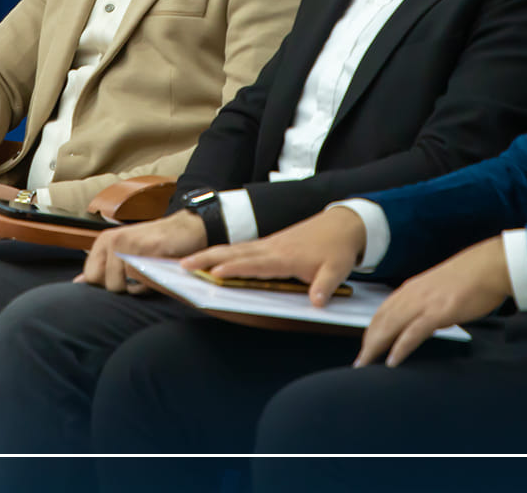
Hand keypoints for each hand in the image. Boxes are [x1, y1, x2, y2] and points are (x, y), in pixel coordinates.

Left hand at [81, 211, 208, 292]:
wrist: (186, 229)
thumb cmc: (154, 245)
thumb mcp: (123, 252)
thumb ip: (102, 267)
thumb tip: (78, 283)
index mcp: (104, 241)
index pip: (91, 278)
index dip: (108, 284)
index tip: (125, 276)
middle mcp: (113, 240)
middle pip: (108, 285)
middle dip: (125, 287)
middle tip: (140, 273)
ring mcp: (129, 244)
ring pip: (123, 285)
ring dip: (139, 286)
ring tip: (150, 271)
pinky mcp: (147, 249)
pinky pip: (141, 280)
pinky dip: (150, 284)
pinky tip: (157, 270)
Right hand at [180, 206, 365, 306]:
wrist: (343, 224)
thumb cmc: (338, 249)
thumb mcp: (337, 270)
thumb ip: (325, 287)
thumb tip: (316, 303)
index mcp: (284, 256)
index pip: (255, 264)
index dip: (234, 270)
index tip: (214, 275)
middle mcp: (271, 248)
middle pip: (234, 253)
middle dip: (208, 259)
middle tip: (183, 265)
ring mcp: (269, 244)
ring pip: (234, 249)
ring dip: (210, 254)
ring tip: (188, 261)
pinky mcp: (270, 244)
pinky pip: (242, 249)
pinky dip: (224, 253)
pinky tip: (214, 258)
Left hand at [355, 235, 511, 367]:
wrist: (490, 266)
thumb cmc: (471, 277)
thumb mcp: (440, 289)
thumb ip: (427, 302)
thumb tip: (423, 320)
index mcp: (412, 288)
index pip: (383, 311)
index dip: (371, 330)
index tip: (365, 346)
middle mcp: (412, 294)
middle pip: (381, 320)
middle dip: (367, 343)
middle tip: (359, 362)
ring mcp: (424, 302)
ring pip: (390, 326)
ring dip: (375, 347)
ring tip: (366, 365)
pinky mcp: (438, 312)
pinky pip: (413, 333)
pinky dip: (400, 348)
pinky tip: (392, 361)